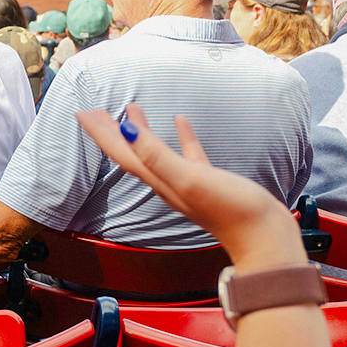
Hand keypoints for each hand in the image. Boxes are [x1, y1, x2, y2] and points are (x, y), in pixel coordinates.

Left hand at [76, 103, 306, 271]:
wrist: (264, 238)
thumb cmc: (231, 212)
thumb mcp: (190, 179)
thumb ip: (157, 156)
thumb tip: (126, 130)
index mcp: (159, 180)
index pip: (122, 153)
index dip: (101, 133)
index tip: (82, 113)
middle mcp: (167, 182)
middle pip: (130, 152)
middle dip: (111, 132)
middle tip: (95, 110)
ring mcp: (188, 182)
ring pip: (155, 151)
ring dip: (140, 132)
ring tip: (131, 109)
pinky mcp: (209, 181)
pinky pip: (188, 154)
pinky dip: (180, 137)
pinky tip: (180, 122)